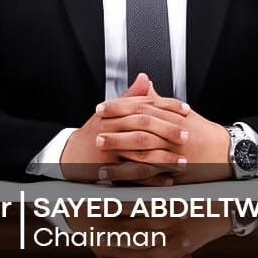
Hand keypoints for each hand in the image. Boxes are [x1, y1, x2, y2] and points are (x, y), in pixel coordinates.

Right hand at [60, 74, 190, 182]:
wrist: (70, 155)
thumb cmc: (93, 132)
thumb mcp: (110, 112)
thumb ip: (130, 96)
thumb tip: (145, 78)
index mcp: (115, 111)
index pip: (144, 105)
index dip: (167, 106)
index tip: (186, 110)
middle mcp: (111, 126)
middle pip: (144, 125)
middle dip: (167, 129)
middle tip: (186, 135)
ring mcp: (109, 148)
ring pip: (141, 150)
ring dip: (164, 156)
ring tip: (183, 161)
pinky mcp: (108, 168)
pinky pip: (134, 173)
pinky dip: (152, 178)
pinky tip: (168, 179)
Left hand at [97, 94, 230, 184]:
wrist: (226, 152)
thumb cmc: (203, 132)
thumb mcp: (182, 112)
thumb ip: (160, 100)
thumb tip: (145, 84)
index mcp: (172, 115)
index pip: (141, 107)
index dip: (120, 107)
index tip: (102, 107)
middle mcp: (173, 131)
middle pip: (139, 125)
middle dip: (116, 126)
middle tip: (96, 126)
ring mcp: (174, 150)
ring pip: (142, 148)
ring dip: (119, 147)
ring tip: (100, 147)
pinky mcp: (174, 169)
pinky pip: (149, 170)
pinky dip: (131, 171)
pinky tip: (115, 172)